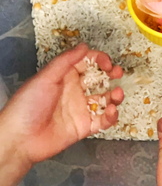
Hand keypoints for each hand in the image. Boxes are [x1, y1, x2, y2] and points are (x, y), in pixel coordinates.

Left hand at [0, 44, 123, 172]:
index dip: (100, 60)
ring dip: (115, 96)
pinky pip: (103, 120)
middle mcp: (75, 91)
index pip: (88, 63)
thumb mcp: (46, 78)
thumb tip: (84, 45)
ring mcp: (81, 109)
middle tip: (117, 74)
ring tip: (117, 95)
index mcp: (66, 77)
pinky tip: (110, 112)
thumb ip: (66, 61)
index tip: (107, 64)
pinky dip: (111, 116)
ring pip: (105, 99)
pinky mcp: (84, 127)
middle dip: (112, 75)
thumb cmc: (27, 106)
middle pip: (100, 79)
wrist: (19, 139)